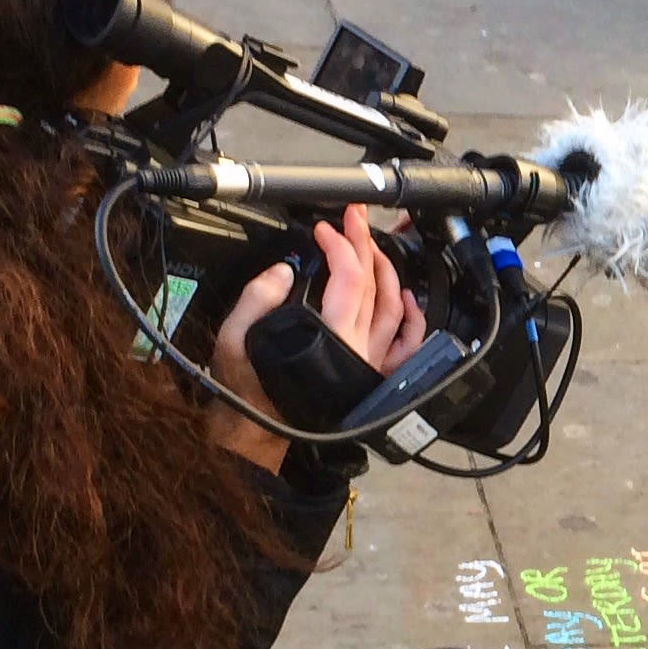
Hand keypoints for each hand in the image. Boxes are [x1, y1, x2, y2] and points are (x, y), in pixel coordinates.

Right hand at [206, 209, 430, 468]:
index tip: (324, 229)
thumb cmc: (248, 390)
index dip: (339, 246)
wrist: (257, 430)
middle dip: (364, 244)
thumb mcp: (235, 339)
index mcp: (329, 337)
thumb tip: (283, 271)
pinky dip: (412, 318)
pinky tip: (406, 296)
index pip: (347, 278)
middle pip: (372, 285)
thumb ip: (257, 300)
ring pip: (393, 308)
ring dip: (387, 271)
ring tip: (372, 245)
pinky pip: (406, 344)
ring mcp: (370, 361)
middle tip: (354, 218)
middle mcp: (358, 348)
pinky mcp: (373, 372)